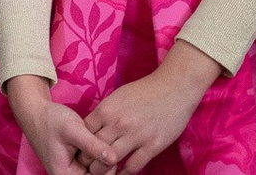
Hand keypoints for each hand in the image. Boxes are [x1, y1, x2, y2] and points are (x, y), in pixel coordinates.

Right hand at [5, 75, 117, 174]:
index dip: (106, 169)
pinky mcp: (75, 162)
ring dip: (101, 158)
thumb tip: (115, 159)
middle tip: (103, 144)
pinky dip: (96, 154)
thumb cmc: (51, 120)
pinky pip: (91, 164)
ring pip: (95, 171)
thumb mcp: (73, 130)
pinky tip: (96, 141)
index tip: (110, 153)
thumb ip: (93, 145)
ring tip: (98, 141)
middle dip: (104, 164)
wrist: (36, 111)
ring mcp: (72, 170)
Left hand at [82, 42, 219, 173]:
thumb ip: (105, 113)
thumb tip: (92, 128)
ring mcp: (136, 135)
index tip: (82, 149)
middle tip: (90, 165)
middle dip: (89, 160)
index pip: (84, 132)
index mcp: (107, 109)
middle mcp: (118, 123)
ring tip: (104, 172)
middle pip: (94, 149)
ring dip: (105, 169)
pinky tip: (122, 173)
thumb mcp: (117, 97)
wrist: (174, 88)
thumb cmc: (144, 91)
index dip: (81, 143)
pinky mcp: (153, 145)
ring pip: (110, 161)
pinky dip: (125, 173)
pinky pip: (133, 166)